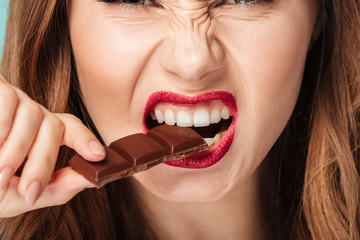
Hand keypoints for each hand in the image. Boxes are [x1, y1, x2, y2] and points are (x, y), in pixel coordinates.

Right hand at [0, 75, 104, 217]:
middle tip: (27, 190)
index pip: (69, 128)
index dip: (85, 139)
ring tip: (0, 174)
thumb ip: (55, 189)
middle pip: (54, 127)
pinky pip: (7, 105)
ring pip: (32, 115)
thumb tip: (93, 181)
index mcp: (41, 135)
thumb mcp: (16, 196)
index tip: (98, 155)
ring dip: (16, 150)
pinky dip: (1, 130)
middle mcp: (32, 114)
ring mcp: (14, 100)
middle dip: (43, 162)